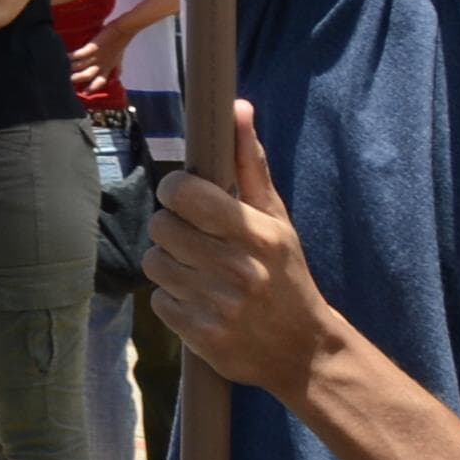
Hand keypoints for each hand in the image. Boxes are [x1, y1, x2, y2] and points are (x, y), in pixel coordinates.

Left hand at [143, 100, 331, 398]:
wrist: (304, 352)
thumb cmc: (287, 275)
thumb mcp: (277, 220)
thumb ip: (250, 164)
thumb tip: (237, 107)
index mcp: (256, 234)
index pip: (184, 194)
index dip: (175, 191)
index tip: (185, 198)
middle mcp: (237, 269)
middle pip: (160, 226)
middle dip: (172, 228)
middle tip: (195, 239)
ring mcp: (218, 305)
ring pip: (154, 263)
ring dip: (170, 264)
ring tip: (200, 272)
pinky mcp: (201, 336)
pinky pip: (158, 301)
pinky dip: (173, 300)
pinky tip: (200, 301)